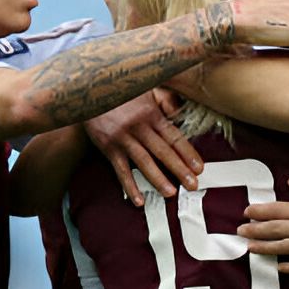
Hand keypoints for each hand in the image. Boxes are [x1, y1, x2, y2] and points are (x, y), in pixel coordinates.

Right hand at [83, 90, 202, 205]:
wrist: (90, 89)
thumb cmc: (122, 90)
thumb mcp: (146, 88)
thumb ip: (165, 100)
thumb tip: (180, 112)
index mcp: (151, 113)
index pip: (174, 136)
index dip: (187, 153)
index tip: (199, 167)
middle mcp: (138, 127)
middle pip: (162, 151)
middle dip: (179, 169)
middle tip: (192, 184)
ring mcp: (122, 138)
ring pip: (143, 162)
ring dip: (158, 179)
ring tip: (170, 193)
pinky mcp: (108, 146)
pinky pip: (120, 169)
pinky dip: (129, 186)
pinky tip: (138, 199)